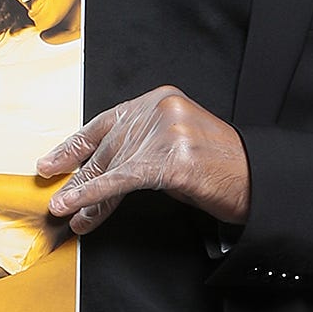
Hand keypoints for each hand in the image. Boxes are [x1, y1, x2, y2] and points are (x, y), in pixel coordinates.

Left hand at [38, 89, 250, 234]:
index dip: (75, 146)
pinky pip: (121, 180)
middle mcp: (161, 110)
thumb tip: (102, 170)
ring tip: (65, 211)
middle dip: (79, 176)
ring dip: (84, 193)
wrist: (259, 180)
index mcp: (161, 100)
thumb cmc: (222, 168)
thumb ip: (142, 146)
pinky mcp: (171, 161)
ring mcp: (166, 133)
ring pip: (111, 166)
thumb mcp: (177, 145)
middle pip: (107, 147)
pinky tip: (76, 206)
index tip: (54, 161)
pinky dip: (94, 195)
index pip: (107, 122)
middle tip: (56, 195)